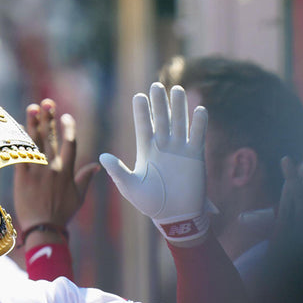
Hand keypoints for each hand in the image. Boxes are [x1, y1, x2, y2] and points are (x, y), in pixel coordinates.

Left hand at [14, 99, 99, 247]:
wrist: (43, 228)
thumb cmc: (62, 214)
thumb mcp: (78, 197)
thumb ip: (86, 178)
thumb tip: (98, 167)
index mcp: (67, 171)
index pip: (70, 143)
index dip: (68, 128)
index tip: (66, 116)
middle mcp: (52, 168)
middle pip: (50, 138)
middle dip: (48, 118)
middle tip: (46, 103)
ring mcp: (36, 171)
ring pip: (35, 143)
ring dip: (33, 124)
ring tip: (32, 108)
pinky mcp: (22, 177)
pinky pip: (20, 155)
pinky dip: (19, 142)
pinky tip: (18, 130)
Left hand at [100, 83, 208, 243]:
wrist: (174, 216)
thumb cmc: (150, 203)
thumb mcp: (130, 186)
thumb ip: (118, 170)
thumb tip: (102, 156)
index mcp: (146, 151)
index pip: (143, 126)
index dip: (142, 112)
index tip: (138, 96)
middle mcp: (163, 147)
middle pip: (162, 120)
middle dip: (159, 103)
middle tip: (156, 86)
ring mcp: (180, 150)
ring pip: (180, 123)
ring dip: (179, 107)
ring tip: (177, 90)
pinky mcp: (196, 156)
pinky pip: (198, 136)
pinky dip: (199, 124)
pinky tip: (200, 110)